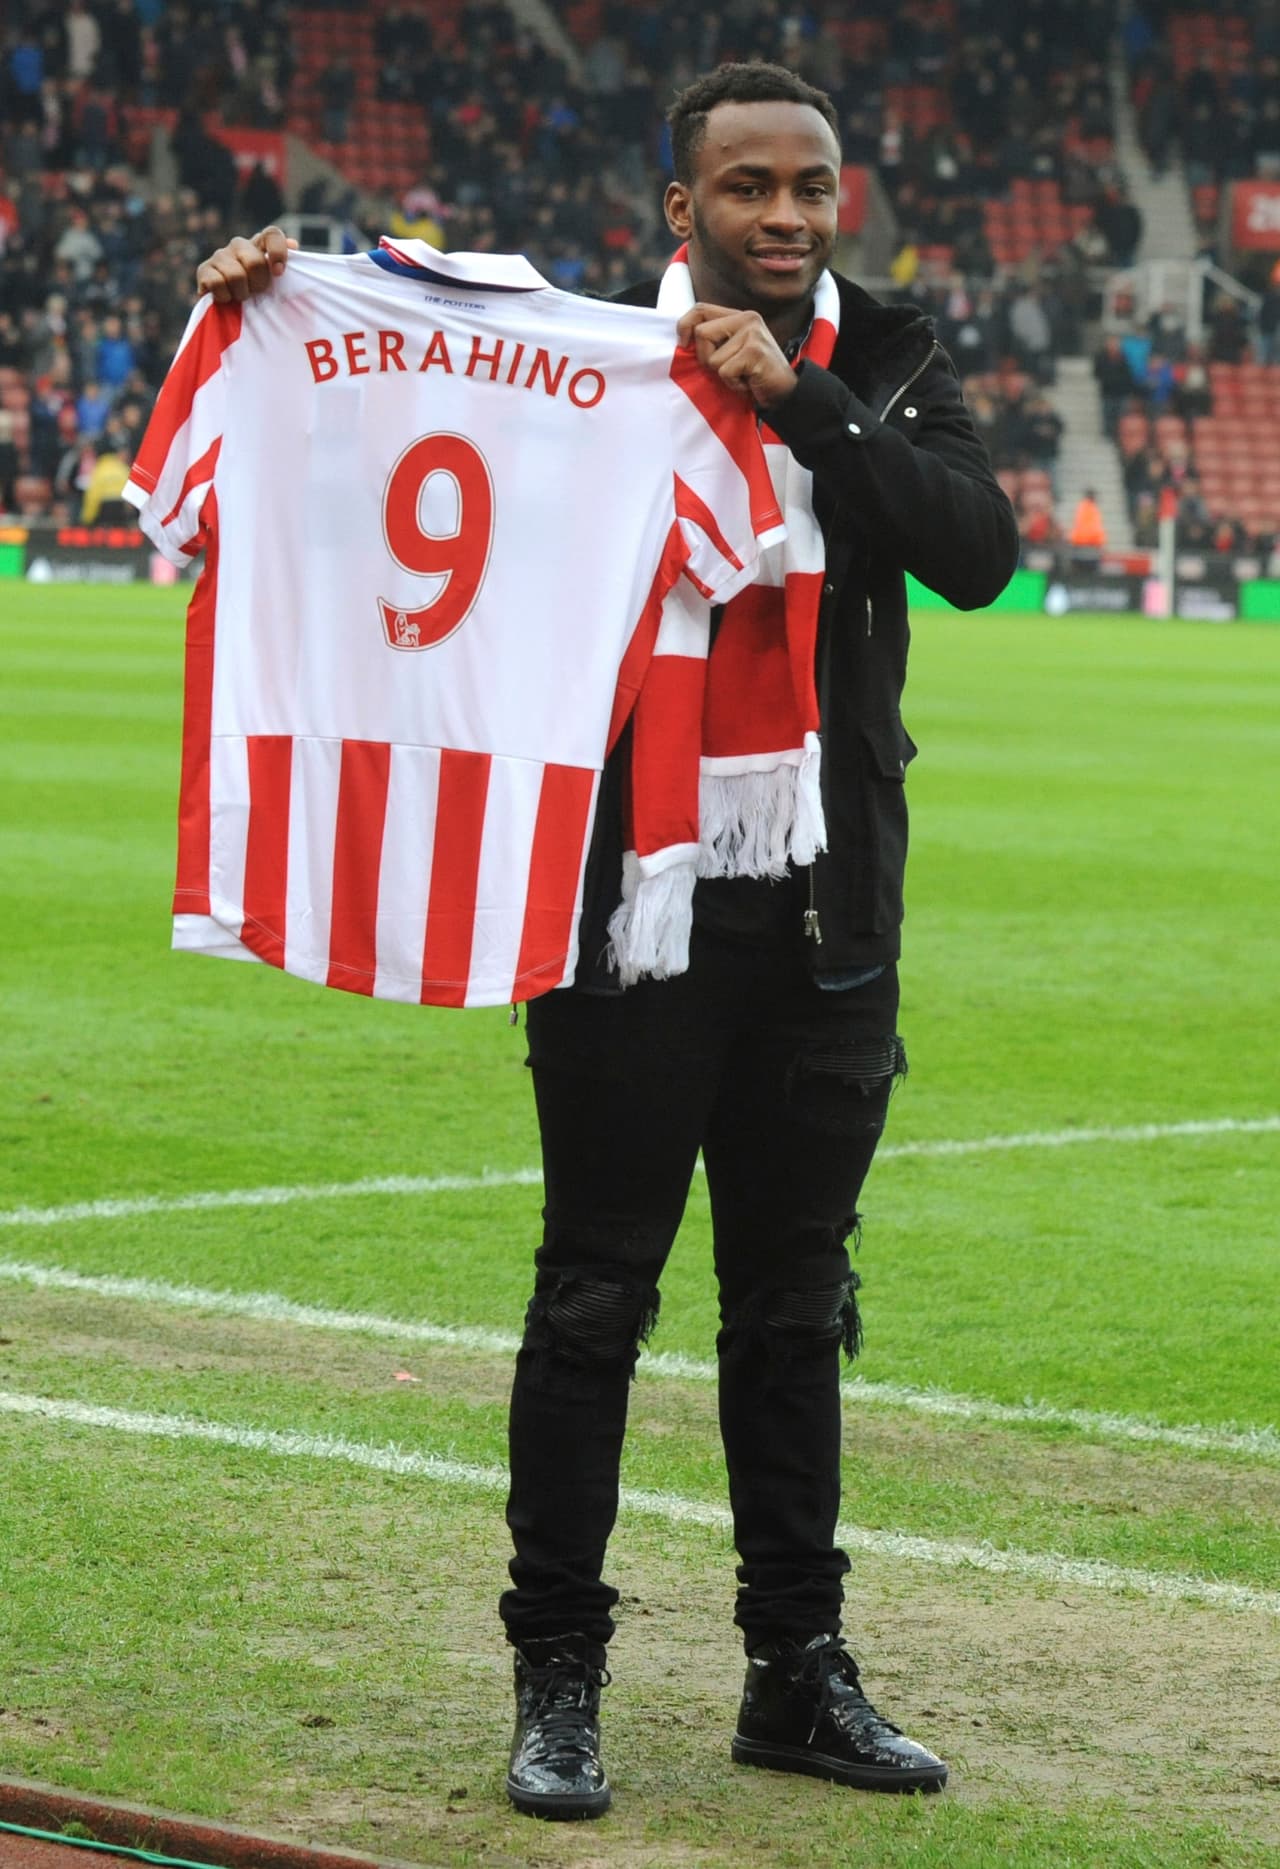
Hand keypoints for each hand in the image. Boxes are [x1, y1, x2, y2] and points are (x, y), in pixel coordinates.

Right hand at [195, 226, 296, 302]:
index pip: (272, 235)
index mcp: (260, 245)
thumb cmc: (261, 300)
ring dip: (241, 294)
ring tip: (241, 298)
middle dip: (259, 284)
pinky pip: (217, 283)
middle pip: (255, 262)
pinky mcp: (204, 270)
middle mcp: (240, 246)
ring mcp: (220, 256)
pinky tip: (226, 299)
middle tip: (257, 293)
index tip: (279, 273)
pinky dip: (224, 297)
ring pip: (236, 275)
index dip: (277, 252)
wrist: (231, 318)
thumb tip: (293, 244)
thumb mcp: (279, 287)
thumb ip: (290, 268)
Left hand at [676, 303, 797, 408]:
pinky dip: (733, 384)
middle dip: (705, 358)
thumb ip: (715, 339)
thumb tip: (683, 340)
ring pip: (712, 357)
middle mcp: (747, 319)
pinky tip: (748, 382)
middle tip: (725, 369)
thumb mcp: (733, 350)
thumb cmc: (754, 374)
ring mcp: (752, 334)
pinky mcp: (754, 352)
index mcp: (739, 316)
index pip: (700, 309)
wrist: (785, 392)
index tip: (683, 343)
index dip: (684, 325)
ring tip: (742, 375)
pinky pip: (724, 371)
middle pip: (701, 334)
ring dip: (723, 375)